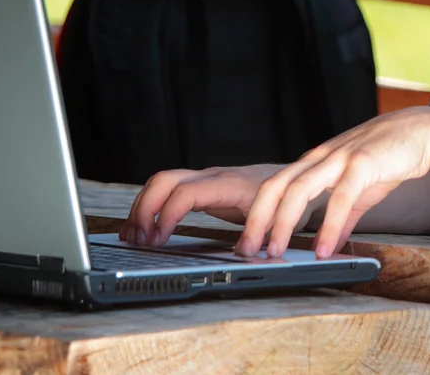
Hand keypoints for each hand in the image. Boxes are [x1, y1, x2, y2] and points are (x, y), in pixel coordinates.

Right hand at [121, 164, 286, 246]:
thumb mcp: (278, 216)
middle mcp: (213, 177)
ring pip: (162, 183)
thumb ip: (261, 230)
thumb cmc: (289, 199)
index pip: (187, 192)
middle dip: (144, 209)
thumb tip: (246, 251)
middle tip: (138, 240)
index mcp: (230, 185)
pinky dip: (152, 207)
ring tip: (133, 237)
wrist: (296, 180)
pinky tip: (144, 228)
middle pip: (165, 180)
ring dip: (143, 208)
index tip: (158, 240)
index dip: (168, 215)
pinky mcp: (202, 187)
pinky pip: (169, 190)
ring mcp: (206, 179)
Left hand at [243, 106, 429, 258]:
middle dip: (257, 218)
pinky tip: (324, 249)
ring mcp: (341, 158)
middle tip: (246, 250)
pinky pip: (341, 198)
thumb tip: (329, 246)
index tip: (247, 242)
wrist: (424, 133)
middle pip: (276, 185)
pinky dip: (329, 225)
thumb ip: (342, 218)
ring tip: (275, 252)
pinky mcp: (364, 164)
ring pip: (299, 188)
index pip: (275, 186)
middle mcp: (322, 157)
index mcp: (316, 162)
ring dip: (283, 223)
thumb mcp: (360, 191)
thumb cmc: (389, 158)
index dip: (257, 213)